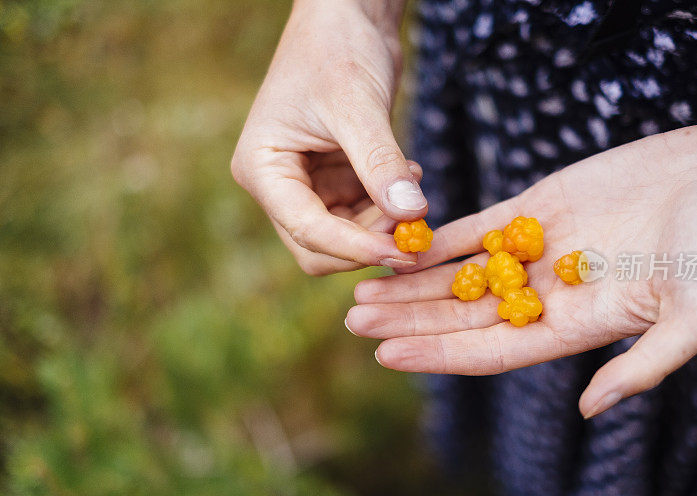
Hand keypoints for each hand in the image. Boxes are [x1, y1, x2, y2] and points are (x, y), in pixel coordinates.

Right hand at [231, 0, 424, 274]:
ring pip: (344, 238)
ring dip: (383, 227)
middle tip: (415, 234)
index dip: (355, 247)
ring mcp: (305, 186)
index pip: (306, 229)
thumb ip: (381, 163)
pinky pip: (362, 216)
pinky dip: (388, 210)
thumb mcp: (358, 106)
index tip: (402, 251)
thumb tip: (411, 215)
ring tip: (414, 184)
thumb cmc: (337, 48)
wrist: (346, 18)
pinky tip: (409, 176)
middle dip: (367, 245)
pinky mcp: (333, 181)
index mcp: (262, 168)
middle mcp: (277, 185)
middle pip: (319, 248)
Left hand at [346, 124, 696, 416]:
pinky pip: (473, 228)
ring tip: (361, 289)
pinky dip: (436, 239)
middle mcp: (545, 294)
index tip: (386, 355)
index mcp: (575, 326)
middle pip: (462, 316)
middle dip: (408, 320)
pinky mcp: (532, 209)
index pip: (492, 351)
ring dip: (410, 283)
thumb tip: (594, 410)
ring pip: (458, 274)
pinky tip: (397, 244)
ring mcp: (533, 251)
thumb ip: (647, 365)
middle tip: (353, 321)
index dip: (439, 354)